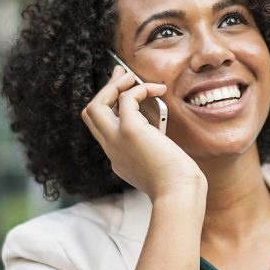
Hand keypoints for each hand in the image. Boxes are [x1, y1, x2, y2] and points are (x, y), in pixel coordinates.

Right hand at [81, 66, 206, 198]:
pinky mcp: (130, 131)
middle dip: (104, 91)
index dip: (112, 109)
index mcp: (118, 159)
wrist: (179, 194)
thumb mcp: (160, 165)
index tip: (125, 94)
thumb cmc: (179, 184)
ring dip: (112, 86)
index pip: (104, 129)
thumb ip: (154, 149)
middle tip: (120, 75)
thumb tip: (160, 131)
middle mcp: (112, 150)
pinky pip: (126, 99)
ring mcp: (117, 140)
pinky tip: (157, 89)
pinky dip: (139, 89)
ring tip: (132, 76)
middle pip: (90, 114)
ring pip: (95, 106)